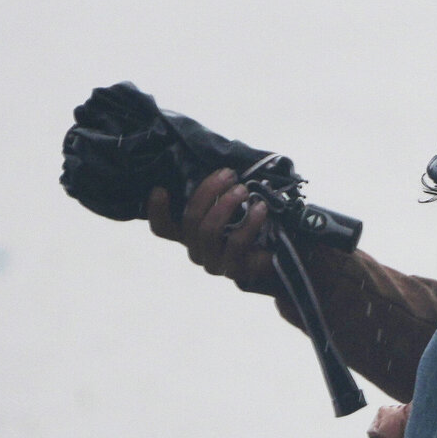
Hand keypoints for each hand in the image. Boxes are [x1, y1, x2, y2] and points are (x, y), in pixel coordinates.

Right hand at [145, 167, 276, 290]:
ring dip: (226, 204)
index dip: (157, 211)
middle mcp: (197, 250)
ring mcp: (214, 262)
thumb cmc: (253, 226)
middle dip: (208, 192)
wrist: (280, 257)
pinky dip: (249, 221)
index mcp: (190, 236)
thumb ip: (220, 194)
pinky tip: (260, 208)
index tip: (160, 189)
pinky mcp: (234, 270)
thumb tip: (221, 168)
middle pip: (190, 220)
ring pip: (209, 230)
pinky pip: (236, 242)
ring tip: (243, 189)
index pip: (163, 228)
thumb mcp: (233, 209)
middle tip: (229, 175)